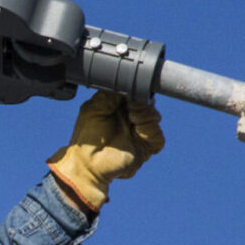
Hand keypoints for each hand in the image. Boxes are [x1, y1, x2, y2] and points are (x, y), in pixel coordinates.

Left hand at [46, 91, 164, 212]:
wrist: (87, 163)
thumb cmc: (87, 138)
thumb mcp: (95, 106)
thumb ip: (112, 92)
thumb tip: (127, 82)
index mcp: (119, 109)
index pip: (135, 94)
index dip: (135, 90)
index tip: (129, 90)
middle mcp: (131, 120)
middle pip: (148, 103)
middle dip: (141, 101)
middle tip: (130, 104)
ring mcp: (139, 134)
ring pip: (154, 117)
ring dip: (144, 114)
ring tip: (131, 117)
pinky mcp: (145, 148)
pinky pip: (158, 136)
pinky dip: (149, 130)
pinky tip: (137, 129)